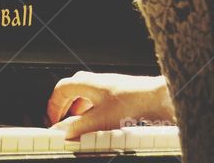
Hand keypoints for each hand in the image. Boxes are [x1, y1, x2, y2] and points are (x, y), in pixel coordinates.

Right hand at [46, 72, 173, 138]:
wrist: (160, 98)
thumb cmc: (134, 102)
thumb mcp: (100, 120)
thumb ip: (77, 127)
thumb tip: (59, 132)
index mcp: (86, 82)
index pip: (60, 90)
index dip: (53, 107)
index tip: (53, 122)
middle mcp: (95, 81)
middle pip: (70, 91)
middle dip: (63, 108)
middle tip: (61, 123)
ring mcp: (107, 86)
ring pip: (84, 96)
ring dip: (77, 111)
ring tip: (78, 125)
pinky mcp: (118, 94)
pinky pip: (97, 100)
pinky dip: (92, 112)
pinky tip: (99, 123)